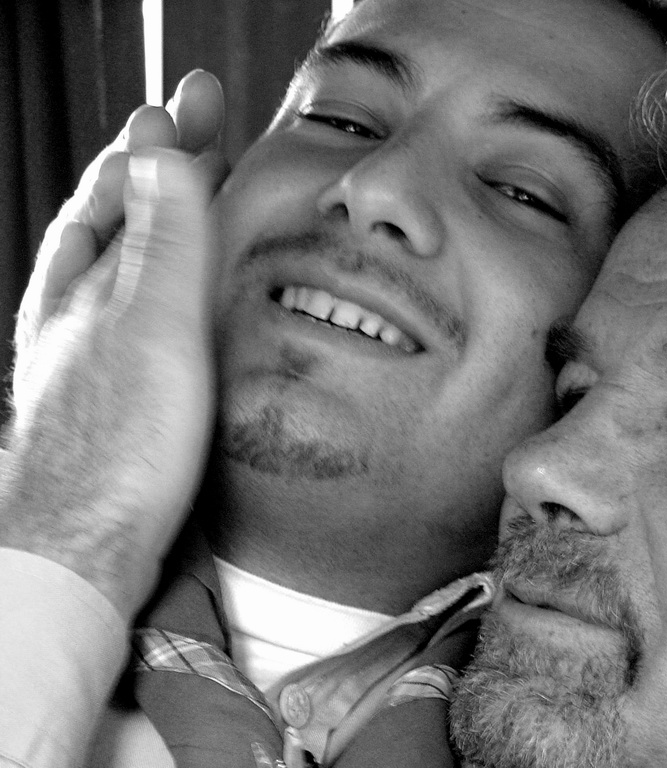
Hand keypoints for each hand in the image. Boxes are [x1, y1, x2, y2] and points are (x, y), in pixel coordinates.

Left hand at [1, 73, 225, 620]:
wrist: (87, 544)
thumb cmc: (119, 443)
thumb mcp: (149, 322)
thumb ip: (163, 238)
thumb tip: (165, 150)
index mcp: (85, 281)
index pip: (123, 186)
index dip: (161, 141)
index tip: (196, 103)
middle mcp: (81, 308)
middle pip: (121, 216)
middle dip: (160, 167)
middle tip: (201, 131)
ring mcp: (98, 348)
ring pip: (130, 259)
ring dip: (163, 217)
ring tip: (195, 191)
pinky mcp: (120, 388)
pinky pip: (143, 304)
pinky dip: (166, 274)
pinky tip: (183, 290)